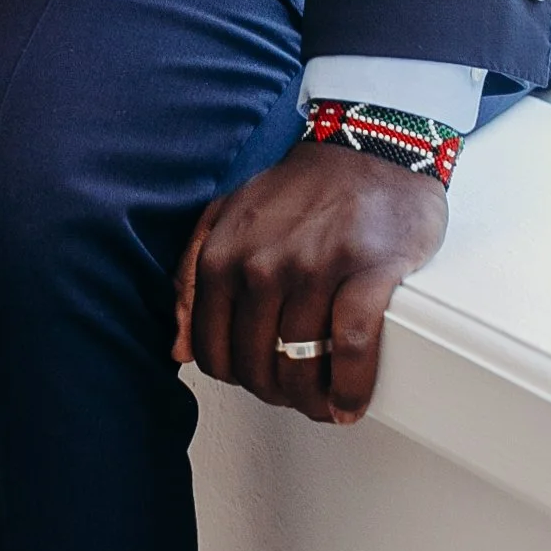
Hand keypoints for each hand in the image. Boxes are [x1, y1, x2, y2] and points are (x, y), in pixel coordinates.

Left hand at [170, 138, 447, 427]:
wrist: (370, 146)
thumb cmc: (303, 188)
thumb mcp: (228, 216)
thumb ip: (193, 276)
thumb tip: (180, 347)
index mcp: (224, 254)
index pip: (213, 351)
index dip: (236, 377)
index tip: (258, 379)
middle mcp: (263, 263)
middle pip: (258, 366)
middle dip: (276, 392)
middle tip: (296, 393)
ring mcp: (316, 268)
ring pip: (302, 366)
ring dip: (313, 400)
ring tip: (324, 403)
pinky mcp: (368, 272)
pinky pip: (352, 349)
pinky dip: (351, 387)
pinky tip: (350, 401)